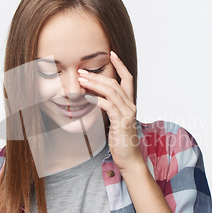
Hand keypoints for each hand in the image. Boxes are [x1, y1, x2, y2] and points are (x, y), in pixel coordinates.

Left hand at [77, 51, 143, 172]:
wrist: (128, 159)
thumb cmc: (120, 141)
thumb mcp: (114, 121)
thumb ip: (108, 108)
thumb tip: (94, 98)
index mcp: (129, 104)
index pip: (127, 79)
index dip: (120, 65)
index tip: (111, 53)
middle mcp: (130, 106)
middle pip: (115, 83)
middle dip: (97, 75)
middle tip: (81, 71)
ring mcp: (127, 113)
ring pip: (111, 91)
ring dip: (94, 84)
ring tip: (80, 80)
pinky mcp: (122, 122)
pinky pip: (108, 106)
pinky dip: (96, 100)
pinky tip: (86, 98)